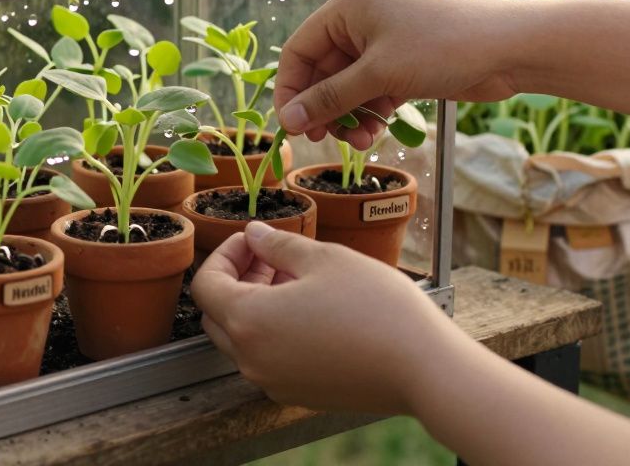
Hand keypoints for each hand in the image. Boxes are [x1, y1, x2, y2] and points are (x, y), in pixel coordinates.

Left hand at [191, 222, 466, 414]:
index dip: (224, 255)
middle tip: (272, 257)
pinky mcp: (297, 394)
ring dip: (256, 305)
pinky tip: (311, 312)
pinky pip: (267, 359)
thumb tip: (254, 235)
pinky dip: (274, 332)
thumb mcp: (324, 258)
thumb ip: (278, 244)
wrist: (424, 368)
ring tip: (297, 280)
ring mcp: (272, 382)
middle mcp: (251, 359)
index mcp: (248, 320)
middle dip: (237, 280)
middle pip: (217, 314)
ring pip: (242, 338)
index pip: (205, 285)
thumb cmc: (376, 307)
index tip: (254, 240)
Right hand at [273, 0, 518, 147]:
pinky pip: (370, 93)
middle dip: (323, 108)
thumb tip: (289, 120)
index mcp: (347, 9)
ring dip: (348, 117)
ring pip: (346, 88)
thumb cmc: (445, 45)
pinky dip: (369, 115)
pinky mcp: (402, 65)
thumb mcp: (379, 74)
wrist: (509, 49)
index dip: (290, 90)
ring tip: (361, 141)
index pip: (298, 51)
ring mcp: (382, 45)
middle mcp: (360, 23)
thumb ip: (330, 98)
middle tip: (323, 139)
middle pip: (321, 73)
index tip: (291, 125)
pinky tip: (376, 134)